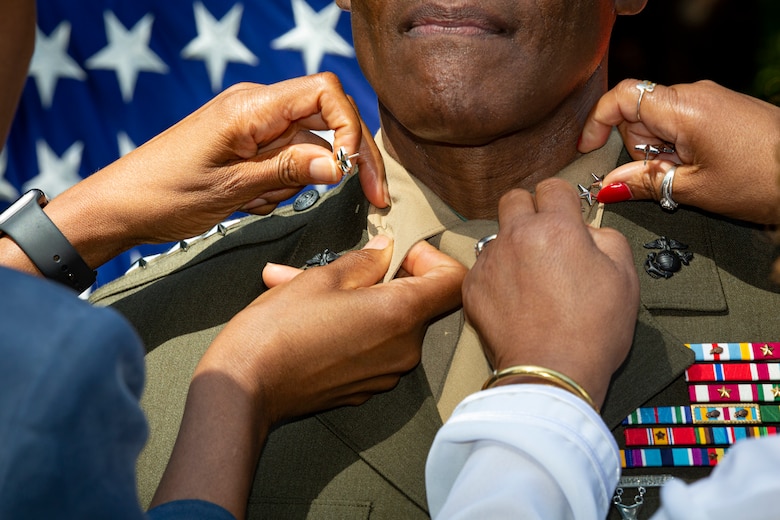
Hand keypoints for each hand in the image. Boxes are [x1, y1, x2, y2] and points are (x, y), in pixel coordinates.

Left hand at [40, 72, 388, 268]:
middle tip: (373, 197)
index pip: (324, 92)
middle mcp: (256, 108)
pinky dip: (283, 185)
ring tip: (260, 203)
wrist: (121, 206)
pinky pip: (286, 159)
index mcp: (251, 107)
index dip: (350, 126)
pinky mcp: (247, 145)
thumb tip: (341, 163)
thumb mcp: (233, 188)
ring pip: (309, 144)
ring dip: (302, 179)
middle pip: (326, 118)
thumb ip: (290, 170)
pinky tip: (251, 203)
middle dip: (349, 157)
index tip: (353, 169)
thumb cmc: (166, 194)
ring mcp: (252, 126)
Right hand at [202, 235, 465, 423]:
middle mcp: (403, 349)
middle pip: (417, 302)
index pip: (453, 281)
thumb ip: (365, 260)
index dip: (431, 259)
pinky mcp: (364, 388)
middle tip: (343, 264)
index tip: (399, 252)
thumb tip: (387, 250)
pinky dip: (351, 327)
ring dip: (359, 300)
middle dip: (383, 277)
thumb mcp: (322, 278)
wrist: (244, 387)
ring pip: (387, 323)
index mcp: (399, 315)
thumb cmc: (278, 330)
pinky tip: (310, 317)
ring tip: (309, 286)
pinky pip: (371, 348)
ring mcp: (385, 373)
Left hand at [462, 179, 638, 407]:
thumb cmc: (593, 330)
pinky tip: (515, 299)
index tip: (566, 216)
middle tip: (544, 237)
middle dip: (529, 210)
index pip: (552, 186)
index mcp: (556, 227)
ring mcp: (490, 261)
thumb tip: (586, 230)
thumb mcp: (624, 276)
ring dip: (512, 246)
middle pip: (514, 199)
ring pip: (497, 235)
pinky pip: (483, 267)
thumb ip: (606, 238)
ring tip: (530, 278)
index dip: (562, 200)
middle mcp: (517, 236)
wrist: (554, 371)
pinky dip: (497, 276)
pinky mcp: (472, 287)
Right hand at [579, 79, 779, 224]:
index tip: (588, 149)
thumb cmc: (764, 180)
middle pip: (639, 115)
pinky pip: (682, 123)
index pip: (622, 98)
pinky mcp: (722, 109)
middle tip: (661, 178)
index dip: (597, 122)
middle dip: (638, 149)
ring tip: (688, 178)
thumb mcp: (694, 189)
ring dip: (660, 152)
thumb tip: (607, 186)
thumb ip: (643, 184)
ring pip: (660, 122)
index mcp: (685, 108)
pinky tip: (698, 170)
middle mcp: (696, 95)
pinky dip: (678, 148)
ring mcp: (711, 100)